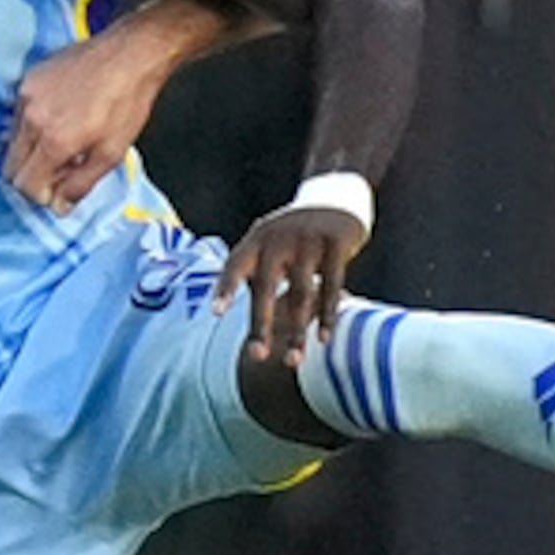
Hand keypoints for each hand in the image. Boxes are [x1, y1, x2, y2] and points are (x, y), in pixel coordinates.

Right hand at [7, 31, 167, 212]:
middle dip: (34, 176)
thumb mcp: (112, 153)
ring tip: (66, 143)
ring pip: (13, 141)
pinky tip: (61, 120)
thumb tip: (59, 206)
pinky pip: (19, 115)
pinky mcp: (28, 79)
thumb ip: (80, 184)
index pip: (25, 184)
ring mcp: (26, 95)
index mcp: (54, 140)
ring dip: (33, 151)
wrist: (129, 54)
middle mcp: (32, 118)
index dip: (42, 195)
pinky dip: (34, 126)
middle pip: (12, 166)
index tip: (58, 192)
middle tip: (62, 171)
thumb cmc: (127, 102)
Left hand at [213, 203, 368, 361]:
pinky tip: (324, 339)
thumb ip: (257, 272)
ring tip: (294, 361)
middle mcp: (278, 239)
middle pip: (266, 287)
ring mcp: (308, 240)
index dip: (225, 289)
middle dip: (261, 325)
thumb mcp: (271, 242)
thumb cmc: (297, 232)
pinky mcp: (336, 244)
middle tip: (257, 356)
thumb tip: (248, 314)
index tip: (217, 314)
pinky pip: (332, 286)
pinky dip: (327, 314)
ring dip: (298, 331)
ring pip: (301, 294)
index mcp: (257, 239)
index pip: (235, 265)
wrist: (337, 193)